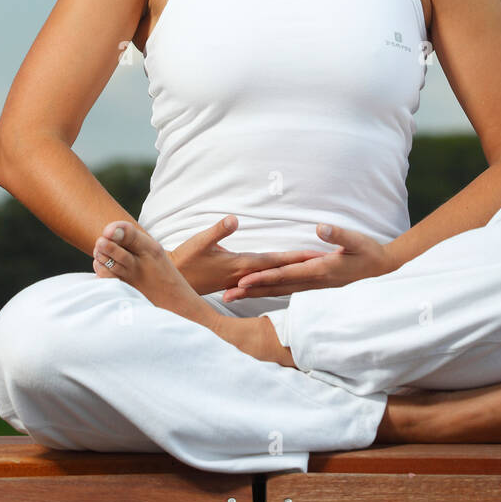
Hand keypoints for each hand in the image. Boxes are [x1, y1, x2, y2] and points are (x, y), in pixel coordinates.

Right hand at [167, 215, 332, 299]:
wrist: (172, 282)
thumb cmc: (185, 259)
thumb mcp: (199, 242)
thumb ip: (218, 230)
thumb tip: (235, 218)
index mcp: (241, 265)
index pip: (276, 261)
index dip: (297, 258)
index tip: (318, 255)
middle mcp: (246, 275)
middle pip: (281, 271)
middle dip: (304, 267)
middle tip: (328, 262)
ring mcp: (242, 281)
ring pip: (275, 278)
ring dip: (294, 274)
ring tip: (315, 271)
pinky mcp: (237, 283)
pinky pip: (265, 282)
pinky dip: (278, 281)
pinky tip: (286, 282)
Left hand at [220, 223, 392, 299]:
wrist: (384, 270)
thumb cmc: (370, 252)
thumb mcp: (356, 240)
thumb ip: (337, 235)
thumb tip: (319, 227)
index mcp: (319, 270)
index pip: (285, 274)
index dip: (262, 277)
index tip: (241, 281)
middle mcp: (313, 282)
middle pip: (276, 288)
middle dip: (251, 291)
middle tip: (225, 296)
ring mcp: (315, 287)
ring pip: (280, 292)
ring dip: (257, 294)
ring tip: (234, 297)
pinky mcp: (317, 286)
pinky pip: (289, 291)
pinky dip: (272, 293)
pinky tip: (261, 293)